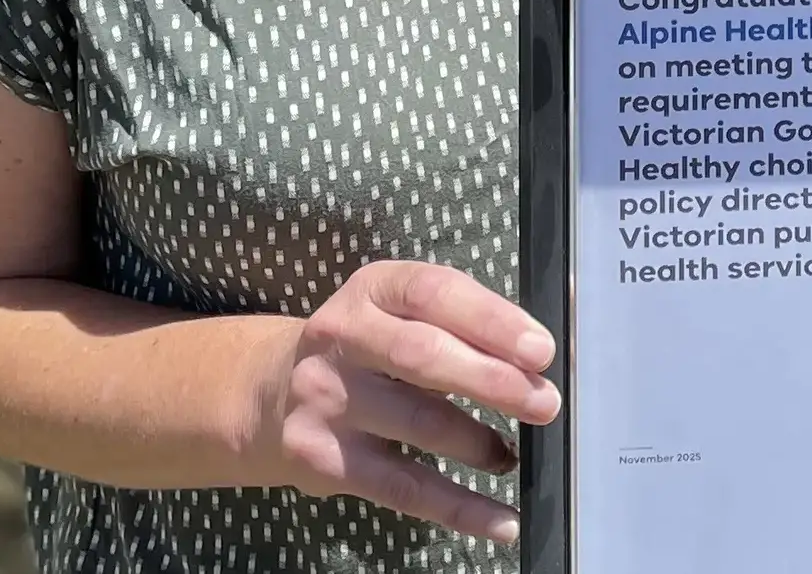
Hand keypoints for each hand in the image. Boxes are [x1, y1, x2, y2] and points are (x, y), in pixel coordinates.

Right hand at [250, 260, 558, 542]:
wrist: (268, 395)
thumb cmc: (365, 349)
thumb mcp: (397, 315)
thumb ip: (457, 326)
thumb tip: (535, 366)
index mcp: (373, 290)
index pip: (434, 293)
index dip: (493, 320)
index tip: (541, 350)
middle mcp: (342, 337)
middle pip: (423, 356)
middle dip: (493, 380)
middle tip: (543, 402)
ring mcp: (327, 399)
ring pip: (416, 422)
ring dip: (478, 442)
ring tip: (513, 455)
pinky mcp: (321, 458)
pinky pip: (402, 487)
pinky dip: (459, 508)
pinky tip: (500, 520)